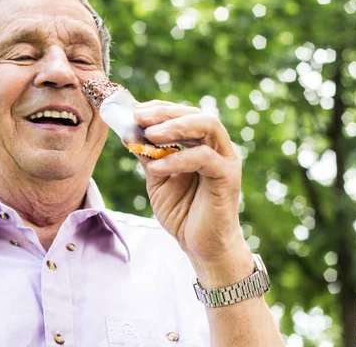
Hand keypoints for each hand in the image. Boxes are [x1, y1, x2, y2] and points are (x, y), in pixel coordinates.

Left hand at [134, 100, 252, 283]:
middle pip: (197, 114)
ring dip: (175, 127)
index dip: (161, 109)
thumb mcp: (157, 179)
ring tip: (149, 135)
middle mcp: (217, 147)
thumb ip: (147, 155)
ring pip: (207, 126)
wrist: (201, 247)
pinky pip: (204, 158)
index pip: (184, 114)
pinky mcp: (228, 177)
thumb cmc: (182, 212)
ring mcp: (226, 160)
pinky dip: (178, 159)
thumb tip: (128, 132)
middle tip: (140, 116)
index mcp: (202, 144)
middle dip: (166, 113)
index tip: (135, 111)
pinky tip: (155, 168)